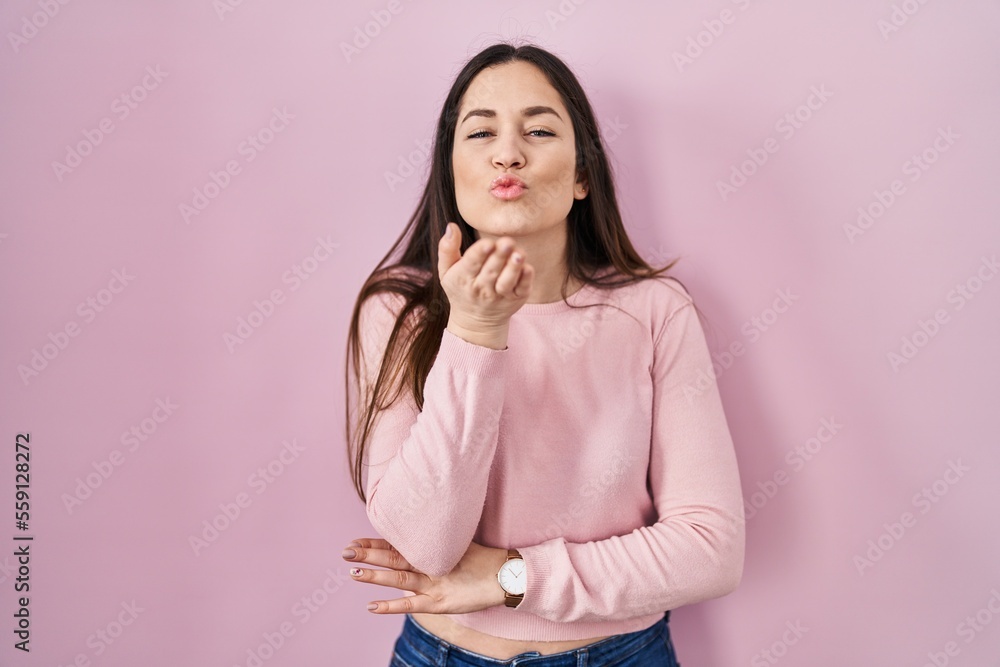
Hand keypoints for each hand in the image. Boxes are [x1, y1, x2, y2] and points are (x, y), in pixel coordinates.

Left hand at [342, 537, 508, 613]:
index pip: (397, 545)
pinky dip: (390, 606)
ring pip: (398, 579)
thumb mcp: (458, 544)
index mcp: (433, 550)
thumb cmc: (483, 559)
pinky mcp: (439, 603)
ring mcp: (433, 584)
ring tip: (353, 572)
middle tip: (345, 551)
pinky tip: (371, 606)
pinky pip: (411, 605)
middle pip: (393, 558)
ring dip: (375, 576)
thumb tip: (420, 537)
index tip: (355, 540)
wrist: (506, 575)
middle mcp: (429, 564)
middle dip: (368, 554)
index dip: (375, 543)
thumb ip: (438, 543)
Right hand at [438, 222, 533, 346]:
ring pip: (507, 281)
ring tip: (518, 255)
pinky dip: (525, 280)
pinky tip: (528, 268)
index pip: (471, 263)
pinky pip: (521, 289)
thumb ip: (447, 248)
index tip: (487, 243)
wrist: (475, 321)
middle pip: (491, 270)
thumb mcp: (446, 270)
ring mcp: (500, 295)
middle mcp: (481, 288)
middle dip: (499, 256)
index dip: (479, 253)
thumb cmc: (460, 287)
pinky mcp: (515, 298)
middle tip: (507, 242)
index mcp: (463, 277)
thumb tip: (451, 226)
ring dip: (513, 268)